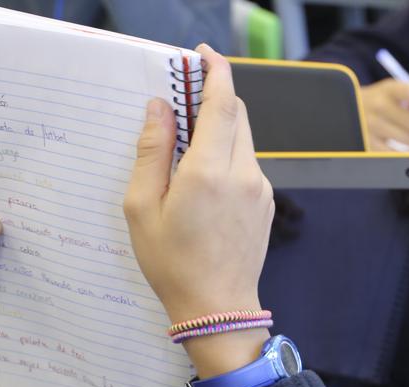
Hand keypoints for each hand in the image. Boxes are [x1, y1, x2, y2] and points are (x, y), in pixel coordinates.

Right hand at [125, 45, 274, 386]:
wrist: (218, 310)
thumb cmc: (173, 264)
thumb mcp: (143, 207)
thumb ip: (152, 151)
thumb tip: (158, 108)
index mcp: (211, 171)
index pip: (222, 103)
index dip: (215, 71)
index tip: (203, 56)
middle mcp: (244, 174)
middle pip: (237, 115)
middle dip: (214, 98)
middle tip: (183, 96)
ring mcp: (260, 189)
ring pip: (244, 140)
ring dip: (220, 129)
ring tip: (185, 145)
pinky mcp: (265, 203)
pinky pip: (247, 164)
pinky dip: (227, 155)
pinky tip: (202, 178)